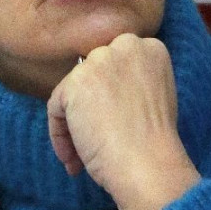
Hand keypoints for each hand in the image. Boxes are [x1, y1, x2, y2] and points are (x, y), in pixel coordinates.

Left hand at [47, 33, 199, 209]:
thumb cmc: (154, 143)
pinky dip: (60, 135)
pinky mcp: (76, 82)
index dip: (110, 96)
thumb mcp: (154, 96)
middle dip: (89, 109)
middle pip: (92, 75)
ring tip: (81, 158)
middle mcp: (126, 45)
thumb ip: (131, 83)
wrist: (148, 163)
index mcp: (150, 48)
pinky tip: (74, 159)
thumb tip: (100, 91)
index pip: (115, 65)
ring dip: (73, 126)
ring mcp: (100, 61)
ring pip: (72, 92)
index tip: (114, 122)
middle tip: (95, 139)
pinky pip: (56, 107)